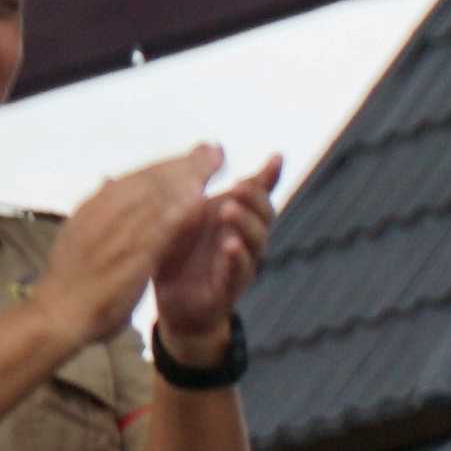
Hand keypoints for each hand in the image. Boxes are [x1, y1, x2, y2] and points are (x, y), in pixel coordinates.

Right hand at [37, 146, 211, 348]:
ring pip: (156, 197)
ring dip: (186, 177)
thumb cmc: (71, 280)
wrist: (56, 313)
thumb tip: (106, 179)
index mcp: (94, 207)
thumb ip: (98, 209)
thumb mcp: (79, 235)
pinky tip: (200, 201)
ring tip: (214, 163)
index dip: (167, 164)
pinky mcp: (129, 257)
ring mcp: (116, 233)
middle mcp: (104, 212)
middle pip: (151, 179)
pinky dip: (178, 213)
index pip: (136, 178)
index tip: (193, 155)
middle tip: (214, 150)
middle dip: (184, 162)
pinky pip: (158, 230)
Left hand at [146, 155, 278, 355]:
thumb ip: (193, 184)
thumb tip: (210, 146)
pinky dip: (237, 258)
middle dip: (254, 198)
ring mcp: (240, 265)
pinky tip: (230, 245)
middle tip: (236, 186)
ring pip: (256, 242)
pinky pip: (238, 273)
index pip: (259, 193)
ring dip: (246, 224)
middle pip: (265, 215)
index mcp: (234, 219)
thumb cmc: (182, 254)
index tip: (275, 157)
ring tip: (229, 210)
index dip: (270, 176)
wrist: (175, 305)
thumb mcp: (183, 214)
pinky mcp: (228, 291)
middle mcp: (244, 239)